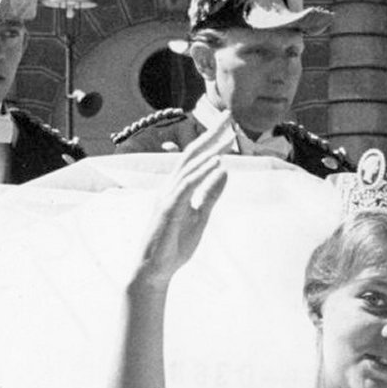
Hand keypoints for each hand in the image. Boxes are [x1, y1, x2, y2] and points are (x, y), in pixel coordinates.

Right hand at [133, 126, 230, 285]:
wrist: (155, 271)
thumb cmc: (174, 245)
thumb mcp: (200, 216)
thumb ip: (211, 194)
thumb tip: (224, 171)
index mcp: (178, 187)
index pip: (196, 158)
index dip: (212, 140)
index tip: (230, 125)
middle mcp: (170, 187)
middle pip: (192, 154)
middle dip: (211, 134)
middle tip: (230, 116)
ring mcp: (167, 197)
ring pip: (189, 166)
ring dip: (210, 150)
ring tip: (229, 137)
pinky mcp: (168, 209)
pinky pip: (187, 187)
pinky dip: (202, 173)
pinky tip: (217, 163)